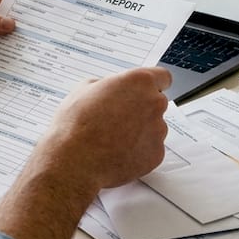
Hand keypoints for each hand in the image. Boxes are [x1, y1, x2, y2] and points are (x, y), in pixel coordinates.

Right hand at [38, 67, 172, 190]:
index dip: (152, 84)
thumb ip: (106, 85)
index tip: (144, 91)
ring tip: (114, 138)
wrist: (76, 161)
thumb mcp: (84, 89)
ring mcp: (158, 130)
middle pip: (157, 102)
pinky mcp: (157, 154)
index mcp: (139, 82)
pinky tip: (118, 152)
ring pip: (155, 126)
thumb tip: (110, 90)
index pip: (162, 77)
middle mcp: (154, 103)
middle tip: (119, 117)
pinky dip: (139, 150)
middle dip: (142, 108)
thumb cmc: (76, 124)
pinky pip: (151, 148)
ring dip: (140, 130)